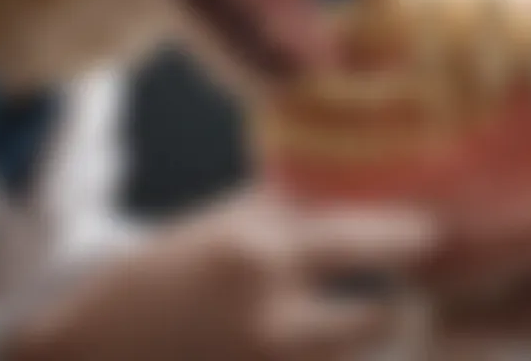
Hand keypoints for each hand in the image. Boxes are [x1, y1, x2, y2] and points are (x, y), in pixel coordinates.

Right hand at [7, 189, 436, 360]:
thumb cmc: (160, 273)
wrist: (96, 350)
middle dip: (401, 309)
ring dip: (366, 340)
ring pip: (352, 358)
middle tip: (411, 292)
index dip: (409, 237)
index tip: (434, 233)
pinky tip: (321, 340)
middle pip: (378, 323)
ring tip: (375, 315)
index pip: (363, 242)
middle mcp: (275, 319)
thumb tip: (340, 188)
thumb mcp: (223, 222)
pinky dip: (328, 360)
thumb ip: (285, 206)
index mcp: (262, 255)